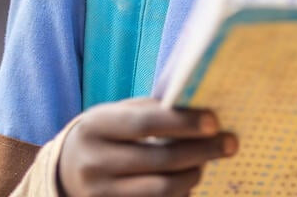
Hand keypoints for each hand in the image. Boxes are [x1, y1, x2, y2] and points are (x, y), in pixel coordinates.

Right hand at [57, 98, 236, 196]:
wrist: (66, 171)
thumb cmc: (106, 134)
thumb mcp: (116, 115)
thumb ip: (150, 111)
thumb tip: (198, 108)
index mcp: (95, 126)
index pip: (145, 122)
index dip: (183, 122)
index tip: (215, 121)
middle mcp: (93, 163)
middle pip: (160, 160)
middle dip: (202, 151)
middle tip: (230, 143)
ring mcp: (100, 194)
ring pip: (162, 190)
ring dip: (194, 175)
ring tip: (206, 162)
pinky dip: (180, 194)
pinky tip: (188, 182)